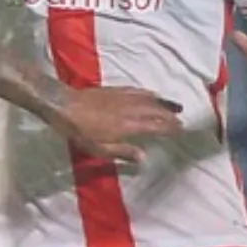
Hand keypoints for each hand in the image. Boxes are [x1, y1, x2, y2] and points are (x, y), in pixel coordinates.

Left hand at [51, 86, 183, 162]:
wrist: (64, 105)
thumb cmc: (80, 131)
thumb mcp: (99, 149)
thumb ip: (123, 152)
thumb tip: (143, 157)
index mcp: (128, 125)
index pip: (156, 126)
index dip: (170, 128)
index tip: (181, 130)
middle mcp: (130, 109)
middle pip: (156, 111)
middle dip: (171, 116)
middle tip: (182, 121)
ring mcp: (123, 97)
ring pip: (149, 99)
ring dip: (164, 103)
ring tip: (175, 107)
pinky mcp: (115, 89)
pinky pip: (138, 91)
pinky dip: (149, 94)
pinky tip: (152, 94)